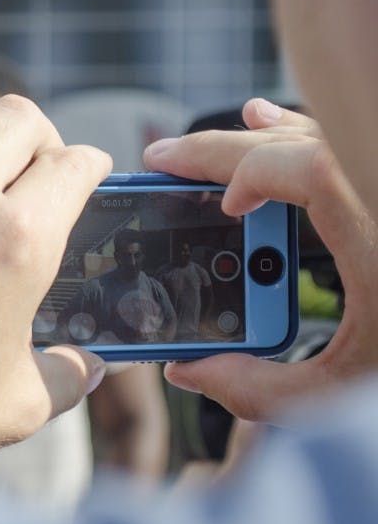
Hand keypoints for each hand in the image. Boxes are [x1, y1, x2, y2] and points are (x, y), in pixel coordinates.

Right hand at [143, 98, 377, 420]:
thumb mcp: (345, 391)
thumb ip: (260, 389)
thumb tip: (192, 372)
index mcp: (370, 218)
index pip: (288, 165)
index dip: (233, 176)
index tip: (218, 211)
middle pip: (295, 142)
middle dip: (221, 148)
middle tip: (165, 158)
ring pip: (329, 136)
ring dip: (272, 137)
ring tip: (231, 133)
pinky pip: (355, 150)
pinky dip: (315, 142)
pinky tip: (289, 133)